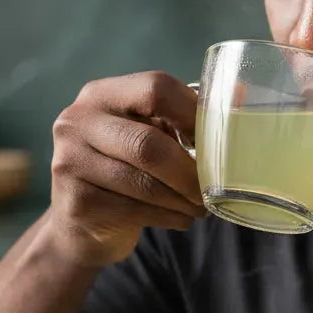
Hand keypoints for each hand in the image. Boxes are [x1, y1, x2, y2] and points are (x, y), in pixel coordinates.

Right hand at [48, 71, 205, 267]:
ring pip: (144, 183)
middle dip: (189, 171)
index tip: (216, 139)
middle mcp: (76, 121)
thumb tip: (243, 96)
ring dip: (182, 200)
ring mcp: (69, 162)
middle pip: (148, 144)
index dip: (193, 113)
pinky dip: (169, 217)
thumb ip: (184, 115)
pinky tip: (180, 219)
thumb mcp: (149, 133)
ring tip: (201, 207)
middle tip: (212, 189)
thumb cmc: (126, 168)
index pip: (154, 88)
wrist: (80, 224)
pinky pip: (134, 210)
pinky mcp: (75, 202)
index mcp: (100, 94)